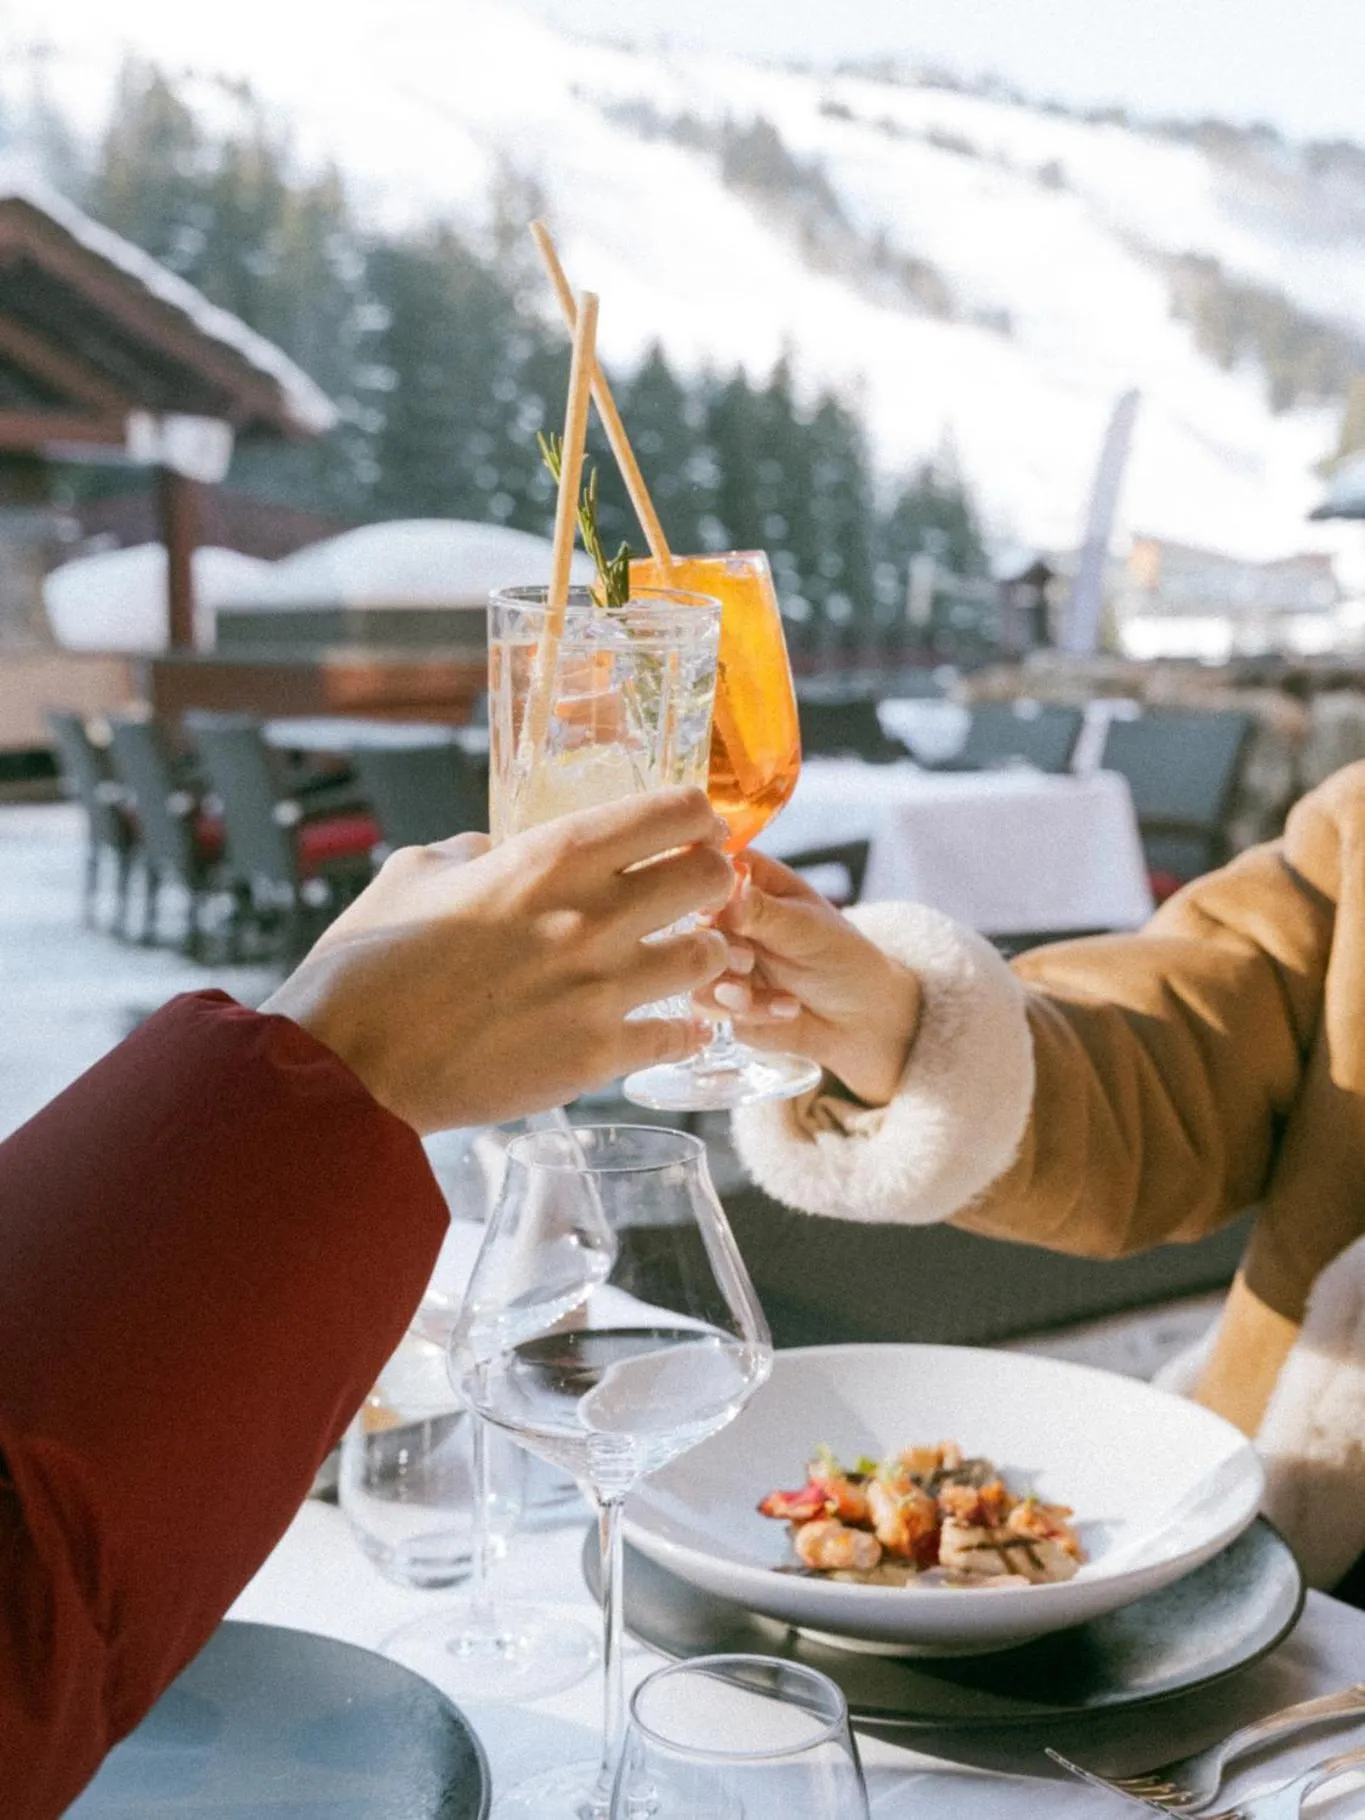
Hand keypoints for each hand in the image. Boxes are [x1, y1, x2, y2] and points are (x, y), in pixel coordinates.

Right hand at [263, 788, 733, 1131]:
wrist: (348, 1066)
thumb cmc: (368, 965)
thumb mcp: (413, 873)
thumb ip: (471, 852)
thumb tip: (496, 852)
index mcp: (549, 856)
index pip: (673, 811)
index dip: (695, 816)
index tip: (692, 828)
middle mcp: (590, 915)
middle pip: (712, 878)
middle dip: (714, 880)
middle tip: (696, 893)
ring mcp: (601, 989)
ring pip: (708, 957)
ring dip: (704, 954)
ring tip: (683, 960)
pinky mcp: (597, 1057)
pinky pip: (678, 1036)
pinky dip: (682, 1029)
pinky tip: (668, 1026)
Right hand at [698, 851, 921, 1106]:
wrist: (863, 1019)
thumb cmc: (843, 957)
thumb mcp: (808, 929)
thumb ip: (763, 913)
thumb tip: (726, 894)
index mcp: (746, 882)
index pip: (704, 870)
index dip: (703, 890)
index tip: (717, 911)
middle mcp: (725, 920)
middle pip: (688, 925)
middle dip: (716, 949)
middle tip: (746, 960)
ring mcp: (720, 963)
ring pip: (692, 973)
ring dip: (728, 988)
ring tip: (761, 994)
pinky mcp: (722, 1004)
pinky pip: (713, 1011)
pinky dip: (752, 1014)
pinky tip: (788, 1010)